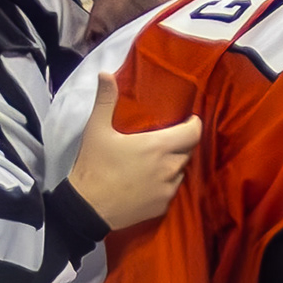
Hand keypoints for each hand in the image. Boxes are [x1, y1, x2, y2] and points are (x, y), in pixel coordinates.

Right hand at [64, 83, 201, 231]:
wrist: (87, 209)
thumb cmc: (94, 166)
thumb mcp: (96, 130)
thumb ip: (105, 100)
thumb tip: (105, 73)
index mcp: (158, 147)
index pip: (193, 133)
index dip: (194, 125)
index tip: (189, 120)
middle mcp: (169, 168)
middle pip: (187, 152)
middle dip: (181, 143)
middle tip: (166, 138)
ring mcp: (167, 190)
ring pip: (180, 172)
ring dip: (173, 164)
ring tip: (156, 160)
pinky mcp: (162, 207)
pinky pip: (171, 191)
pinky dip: (165, 184)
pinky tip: (148, 181)